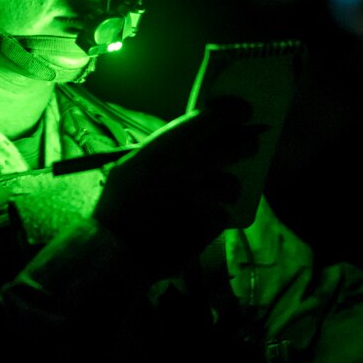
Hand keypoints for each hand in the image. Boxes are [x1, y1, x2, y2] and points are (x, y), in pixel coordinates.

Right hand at [92, 95, 262, 278]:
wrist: (116, 250)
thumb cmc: (119, 203)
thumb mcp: (133, 163)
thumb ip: (165, 149)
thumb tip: (195, 138)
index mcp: (170, 145)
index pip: (215, 118)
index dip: (234, 112)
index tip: (243, 112)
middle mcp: (192, 165)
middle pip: (240, 147)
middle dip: (246, 146)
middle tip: (247, 148)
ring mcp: (204, 196)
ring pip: (233, 185)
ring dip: (224, 190)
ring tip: (206, 198)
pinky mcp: (210, 223)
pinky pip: (223, 214)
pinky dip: (212, 218)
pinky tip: (192, 223)